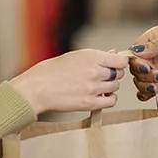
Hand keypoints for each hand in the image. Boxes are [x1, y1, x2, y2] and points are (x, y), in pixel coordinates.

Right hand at [10, 49, 129, 114]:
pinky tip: (100, 96)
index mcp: (91, 56)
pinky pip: (111, 101)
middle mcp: (95, 71)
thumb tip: (113, 54)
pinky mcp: (89, 103)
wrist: (36, 88)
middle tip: (102, 76)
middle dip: (113, 74)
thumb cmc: (50, 71)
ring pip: (115, 87)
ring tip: (96, 86)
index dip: (120, 62)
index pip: (120, 60)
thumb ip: (94, 57)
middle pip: (119, 74)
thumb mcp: (73, 56)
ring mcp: (93, 88)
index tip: (116, 65)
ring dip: (109, 87)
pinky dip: (108, 99)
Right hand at [126, 24, 157, 101]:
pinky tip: (154, 92)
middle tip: (157, 74)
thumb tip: (137, 51)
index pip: (134, 51)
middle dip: (143, 73)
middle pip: (135, 67)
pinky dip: (147, 93)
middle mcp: (154, 54)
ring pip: (140, 79)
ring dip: (146, 84)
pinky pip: (150, 89)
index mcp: (153, 39)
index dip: (135, 60)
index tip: (143, 65)